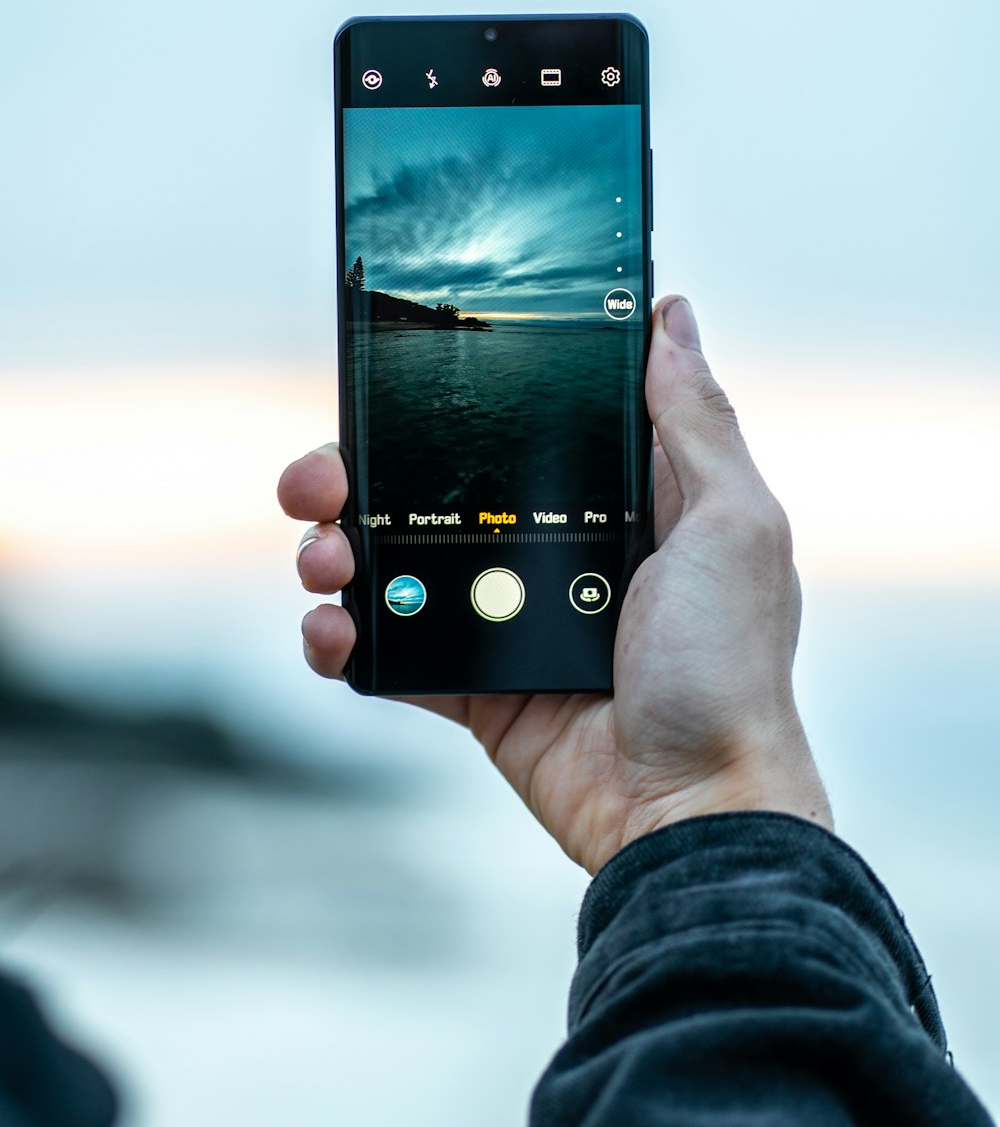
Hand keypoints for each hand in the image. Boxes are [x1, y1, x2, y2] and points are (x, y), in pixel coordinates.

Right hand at [277, 296, 831, 874]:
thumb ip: (695, 422)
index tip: (395, 380)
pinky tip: (332, 632)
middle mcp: (554, 550)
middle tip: (320, 480)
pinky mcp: (474, 686)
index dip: (454, 402)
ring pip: (396, 565)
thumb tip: (671, 316)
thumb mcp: (733, 525)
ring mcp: (507, 619)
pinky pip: (391, 651)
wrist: (691, 810)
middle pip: (433, 489)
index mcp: (617, 502)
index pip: (517, 427)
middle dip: (359, 474)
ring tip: (324, 560)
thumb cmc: (730, 667)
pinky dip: (345, 640)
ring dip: (338, 551)